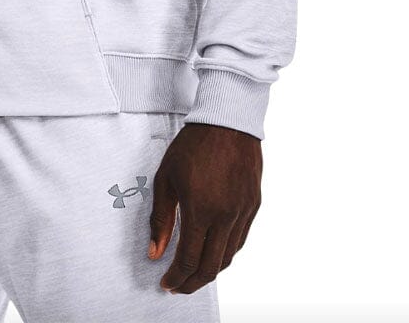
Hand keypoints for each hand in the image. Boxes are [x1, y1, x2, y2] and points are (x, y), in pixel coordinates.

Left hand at [147, 121, 261, 294]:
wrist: (227, 122)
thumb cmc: (193, 146)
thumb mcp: (166, 179)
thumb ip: (161, 219)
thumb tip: (155, 252)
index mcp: (201, 209)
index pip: (189, 259)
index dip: (176, 277)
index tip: (166, 283)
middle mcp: (225, 216)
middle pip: (211, 267)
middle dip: (192, 283)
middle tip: (179, 286)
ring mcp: (242, 212)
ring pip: (228, 256)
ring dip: (210, 270)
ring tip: (194, 272)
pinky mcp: (253, 206)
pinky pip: (240, 240)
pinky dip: (225, 252)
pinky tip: (213, 251)